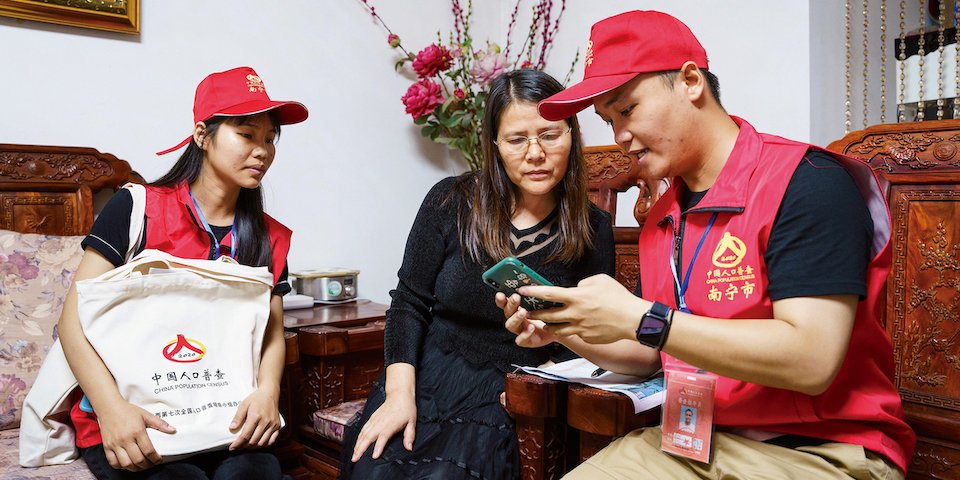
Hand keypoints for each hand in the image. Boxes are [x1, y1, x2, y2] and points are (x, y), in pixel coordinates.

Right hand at [98, 399, 175, 470]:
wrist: (109, 407)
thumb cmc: (127, 411)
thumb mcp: (146, 415)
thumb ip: (160, 423)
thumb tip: (173, 430)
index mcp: (137, 431)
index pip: (148, 450)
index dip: (155, 458)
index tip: (159, 460)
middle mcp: (125, 439)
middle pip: (137, 459)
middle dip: (147, 465)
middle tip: (151, 464)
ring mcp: (115, 444)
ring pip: (125, 463)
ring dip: (135, 468)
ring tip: (141, 466)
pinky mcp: (106, 446)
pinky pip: (112, 462)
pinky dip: (120, 466)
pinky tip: (127, 464)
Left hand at [229, 388, 280, 449]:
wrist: (270, 393)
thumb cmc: (256, 399)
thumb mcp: (244, 405)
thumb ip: (238, 417)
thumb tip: (232, 428)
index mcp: (255, 416)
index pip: (245, 435)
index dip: (238, 443)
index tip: (232, 448)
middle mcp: (265, 422)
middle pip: (253, 441)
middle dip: (244, 446)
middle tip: (238, 446)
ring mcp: (273, 425)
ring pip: (262, 443)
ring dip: (253, 446)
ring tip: (246, 445)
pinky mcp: (278, 426)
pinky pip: (271, 440)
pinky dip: (264, 444)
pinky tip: (258, 443)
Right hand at [351, 392, 416, 461]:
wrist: (399, 395)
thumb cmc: (406, 408)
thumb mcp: (412, 422)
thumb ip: (410, 435)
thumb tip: (409, 448)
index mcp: (390, 424)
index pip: (383, 437)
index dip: (378, 447)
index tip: (374, 456)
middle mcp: (380, 423)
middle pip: (368, 437)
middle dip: (360, 449)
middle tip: (355, 459)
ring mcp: (374, 420)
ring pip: (363, 434)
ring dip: (357, 445)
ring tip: (353, 455)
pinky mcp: (372, 418)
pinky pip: (363, 429)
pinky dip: (358, 437)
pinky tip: (356, 444)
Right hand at [497, 292, 555, 347]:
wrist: (559, 329)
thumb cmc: (548, 314)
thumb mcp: (542, 302)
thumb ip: (534, 294)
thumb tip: (532, 283)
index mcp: (517, 308)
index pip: (504, 303)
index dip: (501, 299)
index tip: (500, 293)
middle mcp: (516, 319)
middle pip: (507, 312)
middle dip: (510, 304)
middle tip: (516, 297)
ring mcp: (520, 330)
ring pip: (510, 325)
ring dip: (515, 318)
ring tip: (523, 312)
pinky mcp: (527, 341)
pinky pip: (520, 340)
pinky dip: (525, 334)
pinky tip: (531, 327)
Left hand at [520, 274, 644, 344]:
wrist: (632, 319)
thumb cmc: (618, 297)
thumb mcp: (600, 280)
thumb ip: (583, 283)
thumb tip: (575, 288)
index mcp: (576, 297)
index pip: (548, 293)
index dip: (533, 291)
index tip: (523, 290)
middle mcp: (574, 313)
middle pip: (547, 315)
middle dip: (534, 314)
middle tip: (527, 312)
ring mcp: (579, 328)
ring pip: (556, 329)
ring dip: (548, 325)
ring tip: (544, 323)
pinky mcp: (586, 337)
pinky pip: (573, 334)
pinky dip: (570, 330)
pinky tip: (571, 327)